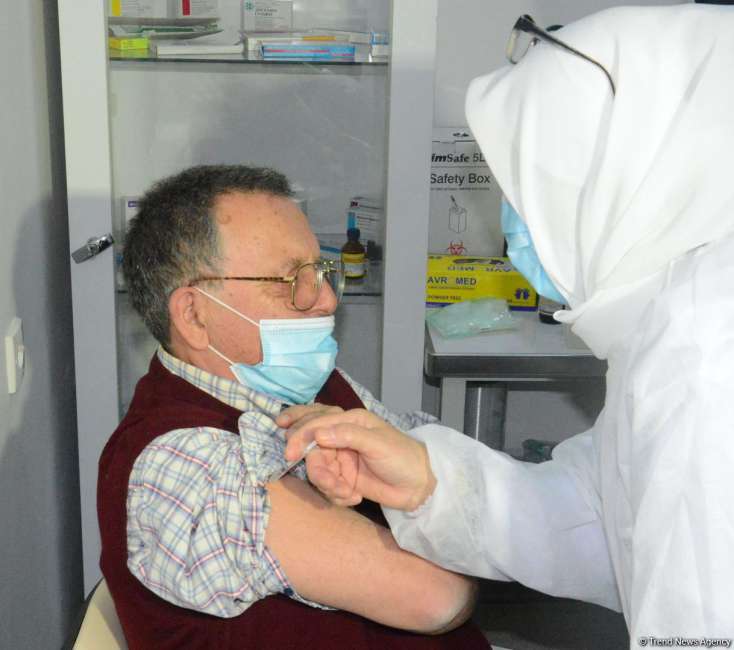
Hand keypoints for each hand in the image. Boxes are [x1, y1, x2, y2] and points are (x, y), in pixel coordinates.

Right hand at [280, 408, 435, 510]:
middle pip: (311, 449)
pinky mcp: (343, 479)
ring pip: (317, 470)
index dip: (299, 435)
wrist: (418, 486)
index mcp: (349, 421)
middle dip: (315, 468)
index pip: (316, 422)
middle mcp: (340, 437)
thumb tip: (318, 434)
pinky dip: (336, 495)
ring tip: (348, 493)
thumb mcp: (377, 443)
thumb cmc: (402, 456)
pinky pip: (327, 487)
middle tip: (326, 482)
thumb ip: (348, 435)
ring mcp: (341, 459)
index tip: (290, 453)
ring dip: (329, 485)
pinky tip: (355, 497)